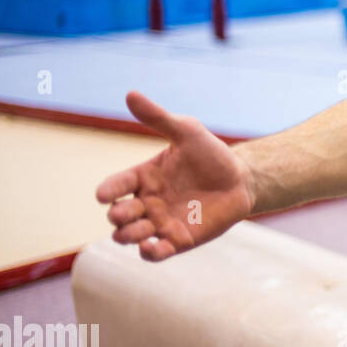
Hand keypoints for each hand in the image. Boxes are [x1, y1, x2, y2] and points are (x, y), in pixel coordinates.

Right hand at [95, 91, 253, 261]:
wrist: (242, 179)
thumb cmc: (212, 154)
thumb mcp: (187, 131)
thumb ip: (158, 117)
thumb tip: (130, 94)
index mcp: (143, 177)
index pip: (115, 185)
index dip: (107, 190)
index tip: (103, 194)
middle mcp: (147, 202)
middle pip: (119, 215)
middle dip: (118, 215)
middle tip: (125, 212)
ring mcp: (161, 222)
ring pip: (132, 235)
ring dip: (128, 235)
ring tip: (138, 230)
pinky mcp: (179, 240)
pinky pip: (157, 252)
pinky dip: (150, 253)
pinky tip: (152, 248)